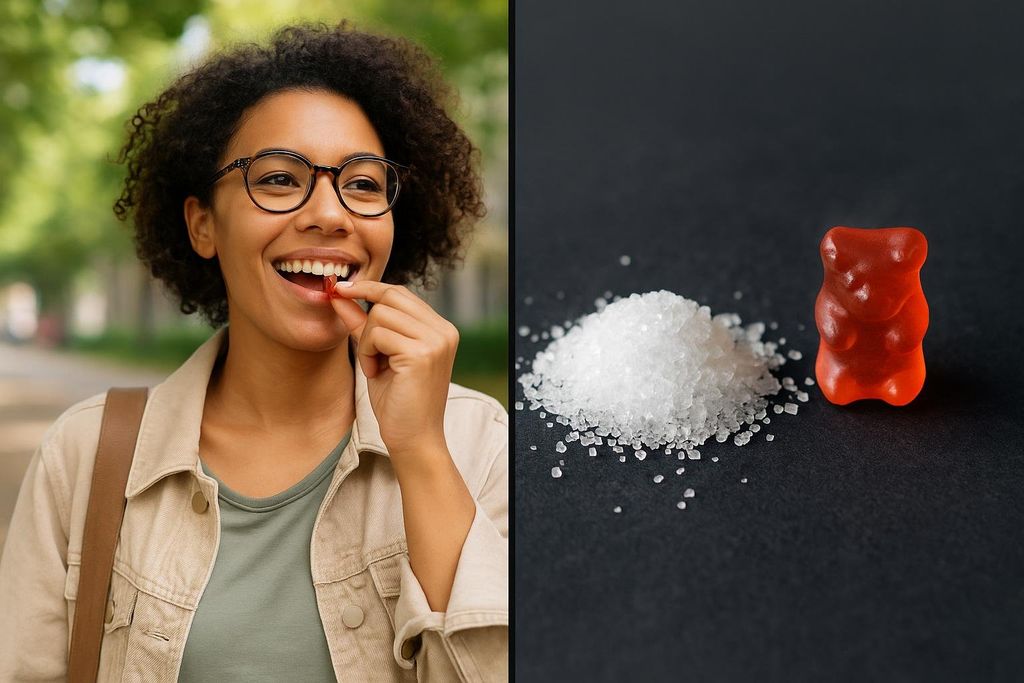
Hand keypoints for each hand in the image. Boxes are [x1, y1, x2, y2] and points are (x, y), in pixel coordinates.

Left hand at [327, 277, 458, 458]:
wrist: (413, 439)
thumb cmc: (398, 402)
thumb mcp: (378, 355)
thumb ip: (363, 324)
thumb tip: (339, 294)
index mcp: (440, 329)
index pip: (400, 293)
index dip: (369, 289)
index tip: (340, 289)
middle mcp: (444, 330)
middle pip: (390, 296)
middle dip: (366, 319)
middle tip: (365, 350)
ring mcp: (435, 340)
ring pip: (380, 314)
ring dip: (367, 341)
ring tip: (374, 367)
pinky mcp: (422, 354)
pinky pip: (378, 334)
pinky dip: (367, 353)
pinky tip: (375, 373)